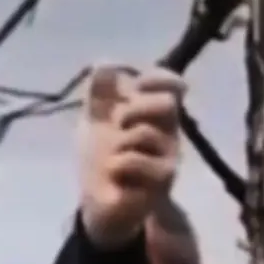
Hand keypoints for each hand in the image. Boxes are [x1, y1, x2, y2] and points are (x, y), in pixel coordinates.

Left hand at [76, 65, 184, 246]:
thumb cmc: (100, 159)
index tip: (137, 84)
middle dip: (135, 108)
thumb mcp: (95, 120)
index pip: (168, 85)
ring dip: (119, 142)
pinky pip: (136, 160)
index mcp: (154, 115)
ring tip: (113, 158)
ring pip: (145, 133)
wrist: (98, 202)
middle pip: (166, 104)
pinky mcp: (162, 182)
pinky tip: (116, 175)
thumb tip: (105, 61)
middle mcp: (168, 133)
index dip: (157, 78)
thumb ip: (100, 93)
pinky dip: (118, 164)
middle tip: (119, 124)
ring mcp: (168, 158)